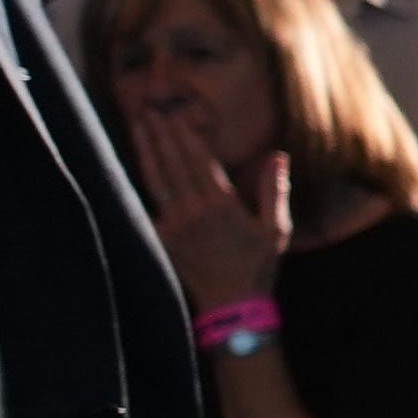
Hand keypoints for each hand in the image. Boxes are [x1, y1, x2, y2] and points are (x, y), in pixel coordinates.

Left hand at [131, 104, 292, 314]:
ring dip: (146, 150)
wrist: (232, 307)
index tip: (175, 115)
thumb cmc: (258, 267)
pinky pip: (152, 203)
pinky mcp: (163, 238)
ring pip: (156, 179)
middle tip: (150, 110)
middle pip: (173, 163)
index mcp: (222, 205)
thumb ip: (274, 190)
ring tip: (139, 126)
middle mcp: (194, 211)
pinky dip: (144, 180)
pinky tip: (141, 163)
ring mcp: (175, 225)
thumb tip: (278, 156)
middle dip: (161, 134)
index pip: (198, 160)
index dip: (184, 135)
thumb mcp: (276, 229)